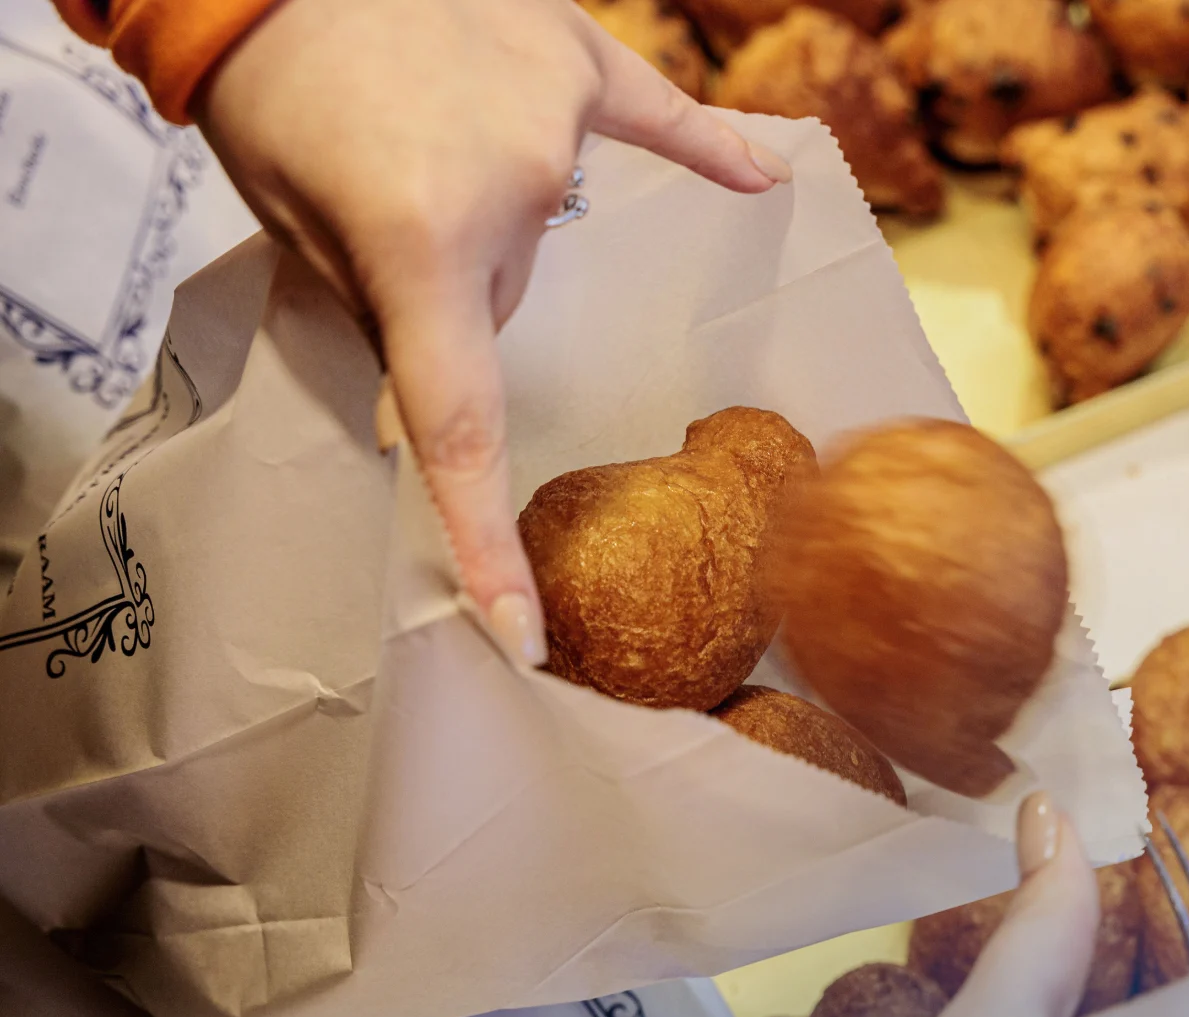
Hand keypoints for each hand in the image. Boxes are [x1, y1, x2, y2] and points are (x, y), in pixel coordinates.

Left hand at [198, 0, 788, 663]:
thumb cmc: (269, 97)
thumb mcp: (302, 230)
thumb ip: (393, 313)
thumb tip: (459, 373)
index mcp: (419, 247)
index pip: (459, 428)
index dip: (484, 540)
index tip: (521, 634)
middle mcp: (510, 190)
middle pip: (509, 295)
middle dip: (457, 279)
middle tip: (389, 206)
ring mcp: (554, 121)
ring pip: (546, 220)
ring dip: (495, 204)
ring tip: (423, 127)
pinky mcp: (575, 56)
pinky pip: (657, 116)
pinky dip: (706, 145)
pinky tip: (766, 170)